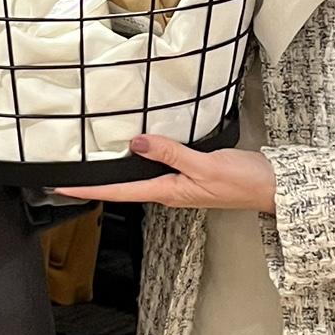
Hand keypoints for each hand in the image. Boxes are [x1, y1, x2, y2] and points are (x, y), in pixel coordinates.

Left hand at [54, 137, 275, 211]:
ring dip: (115, 172)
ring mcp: (178, 185)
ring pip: (139, 178)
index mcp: (168, 192)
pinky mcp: (189, 175)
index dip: (88, 190)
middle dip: (95, 182)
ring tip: (90, 162)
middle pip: (124, 188)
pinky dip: (139, 161)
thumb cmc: (243, 180)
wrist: (273, 187)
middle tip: (66, 174)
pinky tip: (134, 150)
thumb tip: (136, 142)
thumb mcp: (205, 165)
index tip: (61, 187)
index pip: (119, 192)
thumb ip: (171, 153)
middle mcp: (168, 191)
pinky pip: (157, 169)